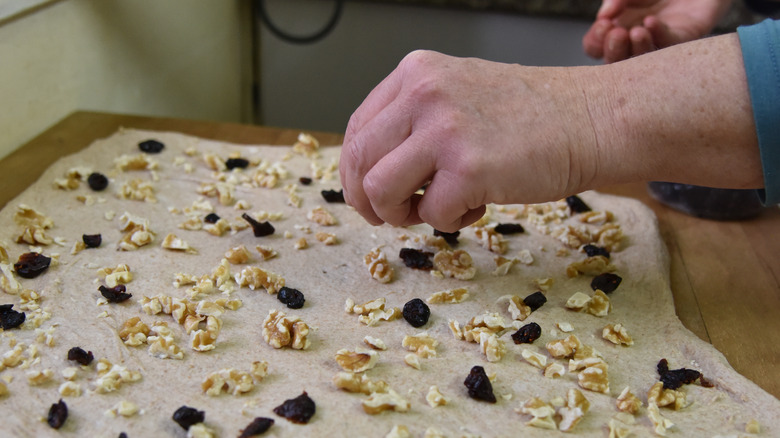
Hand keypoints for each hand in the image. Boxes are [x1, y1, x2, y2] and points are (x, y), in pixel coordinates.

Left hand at [339, 51, 601, 231]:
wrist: (590, 119)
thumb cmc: (530, 115)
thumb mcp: (459, 95)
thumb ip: (414, 120)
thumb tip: (371, 171)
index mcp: (416, 73)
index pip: (356, 129)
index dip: (354, 172)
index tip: (366, 194)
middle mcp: (423, 93)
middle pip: (358, 162)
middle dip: (367, 201)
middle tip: (391, 216)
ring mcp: (444, 129)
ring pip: (379, 190)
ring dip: (401, 214)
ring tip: (435, 209)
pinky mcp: (468, 167)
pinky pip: (430, 213)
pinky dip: (450, 221)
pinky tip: (478, 205)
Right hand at [583, 0, 731, 62]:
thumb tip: (604, 16)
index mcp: (618, 26)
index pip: (597, 47)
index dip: (595, 41)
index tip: (604, 24)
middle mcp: (636, 38)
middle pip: (616, 63)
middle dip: (613, 51)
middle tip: (617, 34)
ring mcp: (660, 40)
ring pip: (643, 62)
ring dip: (636, 50)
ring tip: (636, 32)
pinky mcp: (686, 36)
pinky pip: (670, 45)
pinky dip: (658, 36)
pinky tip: (651, 22)